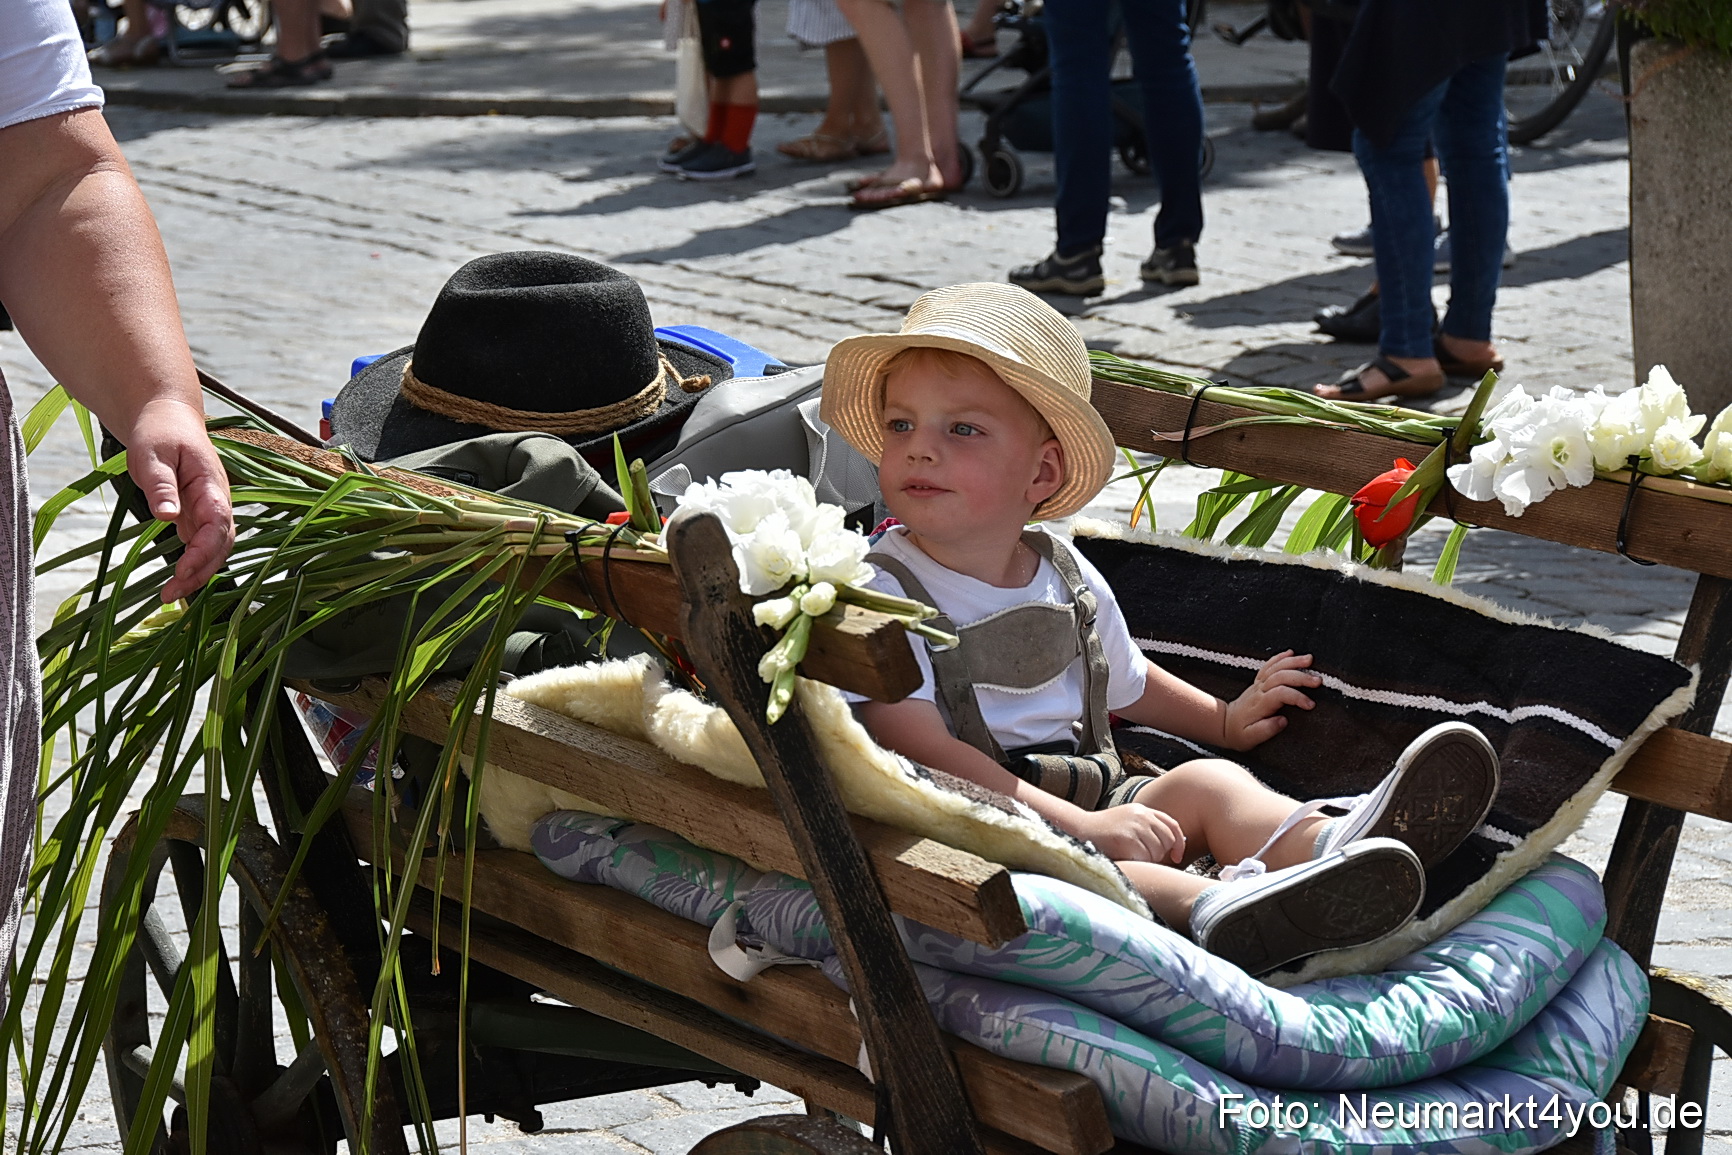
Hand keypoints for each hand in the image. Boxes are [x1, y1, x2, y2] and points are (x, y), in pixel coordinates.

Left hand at [121, 399, 233, 602]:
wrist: (167, 419)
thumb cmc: (161, 432)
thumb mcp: (153, 454)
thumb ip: (161, 485)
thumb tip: (167, 516)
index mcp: (212, 485)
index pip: (218, 524)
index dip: (203, 550)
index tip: (181, 569)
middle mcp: (217, 501)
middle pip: (221, 544)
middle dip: (201, 571)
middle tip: (171, 593)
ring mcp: (208, 510)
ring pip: (214, 548)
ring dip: (198, 572)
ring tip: (171, 593)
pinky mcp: (196, 515)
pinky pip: (201, 545)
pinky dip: (192, 564)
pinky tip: (176, 580)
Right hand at [1070, 805, 1186, 864]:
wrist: (1079, 830)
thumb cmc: (1102, 831)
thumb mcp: (1127, 820)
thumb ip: (1147, 827)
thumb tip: (1172, 845)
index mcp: (1143, 810)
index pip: (1172, 826)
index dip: (1179, 844)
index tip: (1177, 857)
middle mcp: (1142, 816)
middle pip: (1168, 841)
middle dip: (1159, 854)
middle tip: (1141, 856)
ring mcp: (1136, 827)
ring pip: (1157, 852)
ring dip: (1147, 859)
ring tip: (1129, 855)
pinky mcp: (1128, 839)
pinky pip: (1145, 858)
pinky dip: (1137, 862)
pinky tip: (1124, 857)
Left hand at [1221, 650, 1318, 749]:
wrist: (1224, 724)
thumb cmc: (1239, 733)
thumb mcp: (1250, 738)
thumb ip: (1266, 730)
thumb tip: (1283, 721)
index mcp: (1260, 704)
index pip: (1280, 694)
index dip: (1297, 697)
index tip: (1310, 705)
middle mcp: (1259, 690)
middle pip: (1281, 677)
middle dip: (1300, 677)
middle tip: (1318, 680)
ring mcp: (1258, 684)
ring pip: (1276, 668)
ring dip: (1293, 662)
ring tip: (1310, 660)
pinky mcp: (1258, 682)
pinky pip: (1269, 666)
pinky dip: (1280, 657)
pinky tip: (1291, 652)